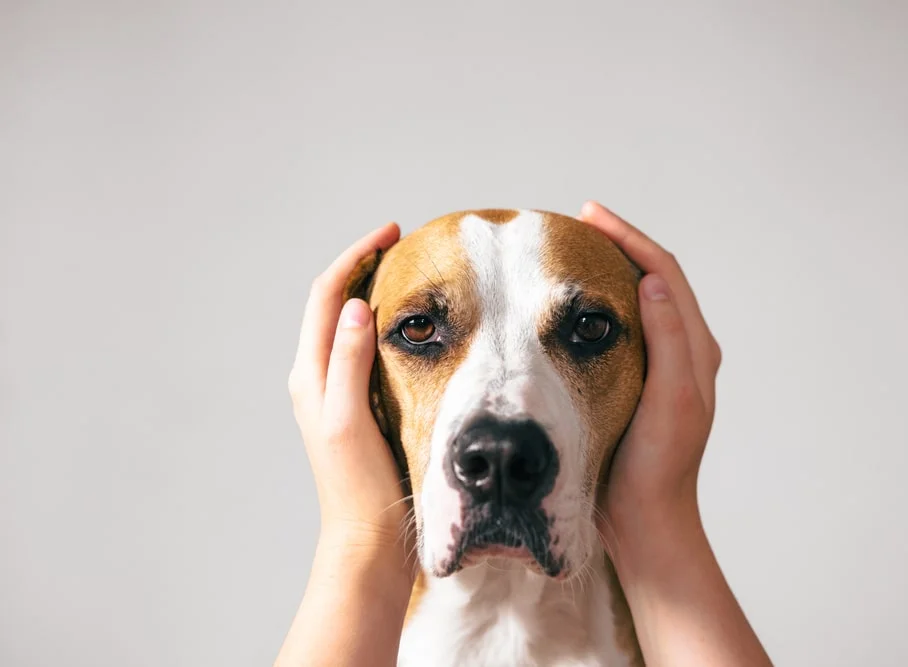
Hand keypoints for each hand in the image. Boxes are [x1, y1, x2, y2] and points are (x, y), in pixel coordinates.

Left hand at [287, 222, 408, 561]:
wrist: (366, 539)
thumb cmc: (359, 486)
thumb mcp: (351, 420)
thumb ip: (349, 362)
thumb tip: (355, 306)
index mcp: (310, 376)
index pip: (327, 296)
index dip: (356, 257)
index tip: (392, 233)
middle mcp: (315, 378)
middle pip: (332, 304)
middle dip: (362, 266)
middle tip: (401, 245)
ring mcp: (333, 392)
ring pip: (346, 325)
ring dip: (370, 292)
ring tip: (405, 274)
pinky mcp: (353, 406)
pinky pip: (361, 349)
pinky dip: (380, 325)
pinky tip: (409, 328)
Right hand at [582, 202, 769, 666]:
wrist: (646, 519)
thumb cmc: (658, 465)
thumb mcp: (671, 400)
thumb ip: (670, 340)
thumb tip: (651, 282)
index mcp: (695, 349)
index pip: (663, 273)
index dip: (630, 238)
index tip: (590, 215)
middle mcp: (683, 351)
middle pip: (653, 278)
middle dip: (619, 245)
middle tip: (578, 222)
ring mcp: (660, 366)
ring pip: (637, 301)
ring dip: (610, 270)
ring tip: (574, 252)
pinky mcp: (637, 382)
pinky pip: (620, 328)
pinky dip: (600, 305)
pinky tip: (572, 306)